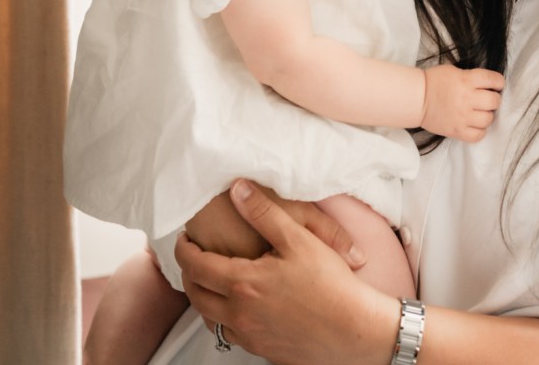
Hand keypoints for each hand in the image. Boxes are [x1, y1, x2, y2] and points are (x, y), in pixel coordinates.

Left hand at [176, 180, 399, 364]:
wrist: (355, 331)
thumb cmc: (330, 284)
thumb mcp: (298, 238)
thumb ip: (263, 213)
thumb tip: (238, 189)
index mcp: (244, 284)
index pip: (197, 267)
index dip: (184, 251)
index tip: (183, 239)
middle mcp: (240, 314)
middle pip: (196, 295)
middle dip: (188, 274)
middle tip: (191, 257)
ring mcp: (251, 336)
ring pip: (211, 319)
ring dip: (204, 298)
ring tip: (211, 280)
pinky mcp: (264, 350)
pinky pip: (232, 334)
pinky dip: (225, 317)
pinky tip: (240, 306)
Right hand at [421, 63, 503, 140]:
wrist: (415, 98)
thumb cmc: (433, 81)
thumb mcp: (453, 71)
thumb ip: (470, 77)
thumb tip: (486, 85)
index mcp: (466, 80)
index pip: (493, 80)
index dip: (499, 82)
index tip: (497, 84)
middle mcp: (467, 99)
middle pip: (494, 101)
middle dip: (494, 99)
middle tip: (487, 99)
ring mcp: (463, 117)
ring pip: (488, 119)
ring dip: (487, 115)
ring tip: (480, 112)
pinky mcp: (457, 131)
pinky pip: (478, 135)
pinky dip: (480, 131)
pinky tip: (475, 124)